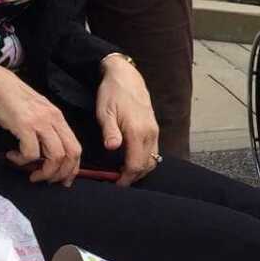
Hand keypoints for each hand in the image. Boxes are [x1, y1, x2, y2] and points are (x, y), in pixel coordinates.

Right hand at [0, 59, 80, 184]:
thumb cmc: (11, 98)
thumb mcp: (36, 112)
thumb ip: (45, 129)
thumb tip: (47, 153)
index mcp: (59, 118)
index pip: (76, 147)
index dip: (73, 167)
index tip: (64, 179)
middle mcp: (54, 120)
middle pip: (71, 154)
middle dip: (62, 173)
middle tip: (48, 180)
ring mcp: (41, 122)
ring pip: (56, 156)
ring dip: (45, 171)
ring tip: (31, 173)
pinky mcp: (25, 125)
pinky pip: (32, 153)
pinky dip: (23, 160)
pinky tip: (13, 156)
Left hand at [96, 56, 159, 186]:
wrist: (126, 76)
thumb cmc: (112, 93)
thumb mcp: (105, 111)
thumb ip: (110, 131)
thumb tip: (112, 148)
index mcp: (137, 131)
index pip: (136, 165)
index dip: (126, 178)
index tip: (116, 184)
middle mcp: (150, 134)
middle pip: (146, 166)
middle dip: (133, 177)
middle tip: (118, 181)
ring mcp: (154, 131)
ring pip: (153, 160)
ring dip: (140, 169)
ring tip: (124, 173)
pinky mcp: (154, 129)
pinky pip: (154, 151)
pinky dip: (145, 160)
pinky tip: (132, 159)